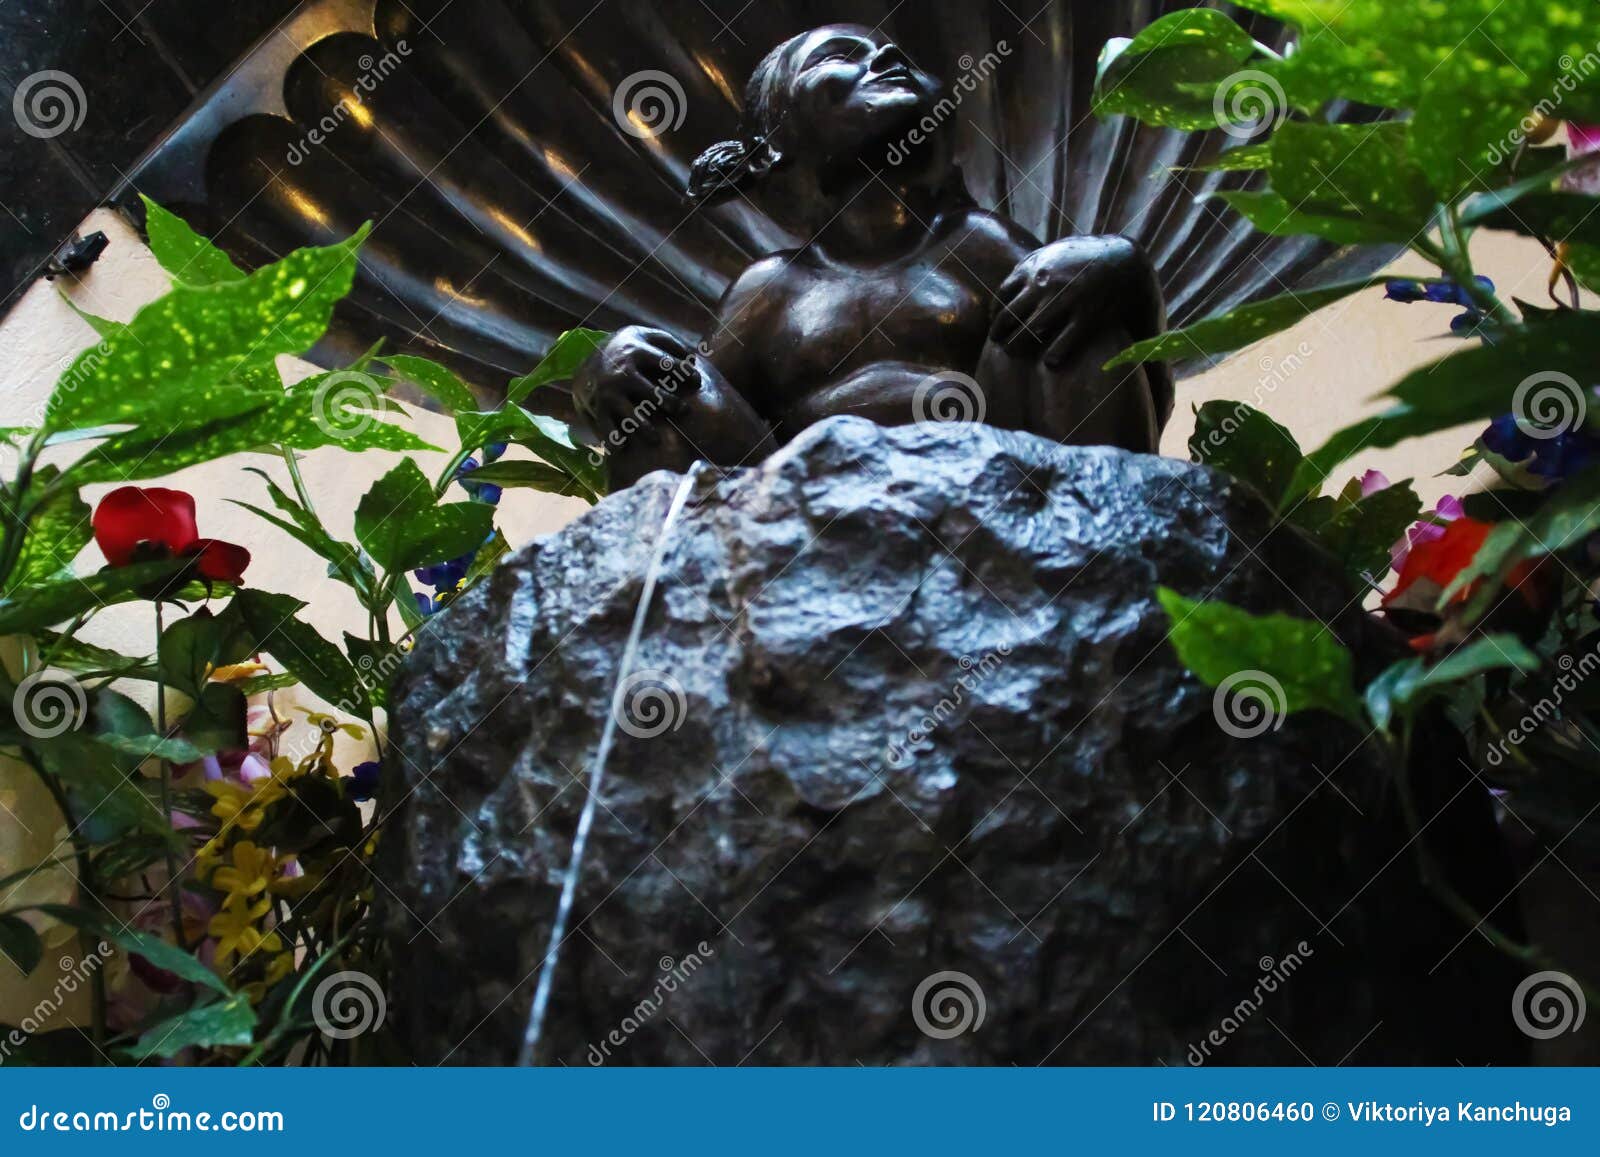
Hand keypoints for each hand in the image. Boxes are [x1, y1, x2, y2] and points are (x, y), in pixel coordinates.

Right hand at [572, 326, 702, 446]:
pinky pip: (606, 426)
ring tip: (656, 440)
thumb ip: (670, 343)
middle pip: (651, 393)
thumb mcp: (647, 336)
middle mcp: (623, 372)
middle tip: (683, 410)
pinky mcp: (599, 405)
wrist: (592, 353)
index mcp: (637, 352)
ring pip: (630, 415)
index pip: (668, 364)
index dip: (687, 373)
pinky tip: (621, 449)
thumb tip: (693, 359)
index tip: (697, 382)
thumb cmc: (631, 348)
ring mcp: (610, 391)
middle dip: (670, 403)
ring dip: (644, 429)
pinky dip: (612, 438)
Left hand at [988, 236, 1145, 368]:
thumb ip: (1032, 264)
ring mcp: (1065, 300)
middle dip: (999, 334)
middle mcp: (1045, 283)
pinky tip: (1049, 362)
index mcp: (1034, 266)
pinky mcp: (1086, 316)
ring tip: (1014, 353)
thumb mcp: (1054, 250)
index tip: (997, 324)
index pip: (1002, 295)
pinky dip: (1051, 357)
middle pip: (1009, 316)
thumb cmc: (1085, 256)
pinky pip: (1061, 344)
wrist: (1124, 258)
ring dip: (1015, 347)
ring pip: (1028, 332)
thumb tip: (1010, 282)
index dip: (996, 313)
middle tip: (999, 343)